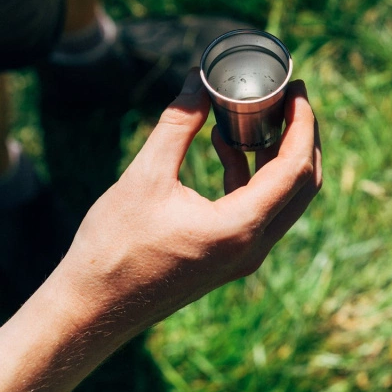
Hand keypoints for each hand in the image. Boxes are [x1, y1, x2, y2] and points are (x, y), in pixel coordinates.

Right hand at [0, 70, 320, 391]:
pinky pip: (258, 208)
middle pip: (303, 183)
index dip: (303, 123)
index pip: (296, 167)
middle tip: (291, 98)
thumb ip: (177, 125)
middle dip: (302, 136)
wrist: (89, 312)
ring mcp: (244, 256)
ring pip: (284, 197)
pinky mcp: (229, 257)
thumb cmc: (113, 248)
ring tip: (261, 113)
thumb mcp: (145, 177)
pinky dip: (252, 174)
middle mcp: (253, 246)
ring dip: (278, 154)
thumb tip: (197, 79)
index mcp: (241, 227)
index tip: (298, 88)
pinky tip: (225, 145)